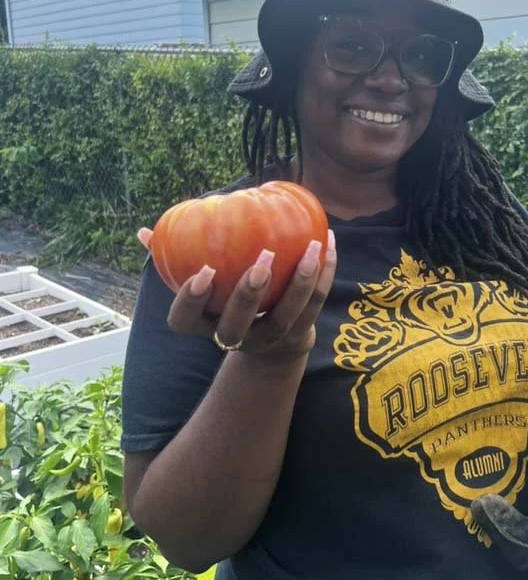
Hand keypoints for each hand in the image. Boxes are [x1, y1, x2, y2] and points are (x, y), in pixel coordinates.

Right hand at [137, 227, 336, 361]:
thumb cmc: (228, 303)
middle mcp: (236, 337)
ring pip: (287, 314)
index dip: (191, 300)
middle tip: (263, 257)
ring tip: (311, 245)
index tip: (204, 272)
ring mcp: (270, 338)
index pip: (185, 321)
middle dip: (249, 293)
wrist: (273, 347)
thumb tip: (145, 232)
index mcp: (205, 324)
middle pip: (238, 323)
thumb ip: (175, 260)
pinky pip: (316, 304)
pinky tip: (329, 242)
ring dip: (301, 280)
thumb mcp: (204, 289)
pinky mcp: (300, 333)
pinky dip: (325, 273)